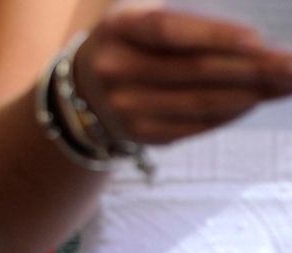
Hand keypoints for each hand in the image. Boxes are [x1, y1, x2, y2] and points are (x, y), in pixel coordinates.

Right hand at [74, 8, 291, 143]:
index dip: (212, 36)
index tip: (258, 40)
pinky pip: (196, 125)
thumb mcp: (142, 15)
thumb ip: (186, 20)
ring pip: (200, 102)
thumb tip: (255, 40)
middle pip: (193, 70)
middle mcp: (114, 68)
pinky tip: (256, 100)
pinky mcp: (139, 133)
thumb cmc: (133, 40)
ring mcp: (124, 106)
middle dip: (253, 69)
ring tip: (287, 84)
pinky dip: (231, 113)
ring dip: (252, 94)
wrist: (84, 86)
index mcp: (118, 27)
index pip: (167, 30)